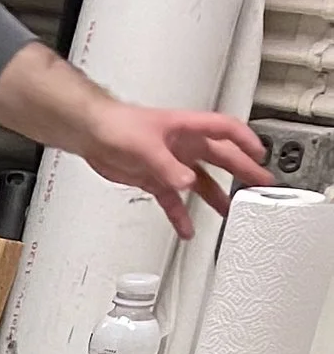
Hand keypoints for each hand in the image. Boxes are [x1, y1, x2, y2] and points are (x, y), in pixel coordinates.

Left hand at [0, 44, 272, 240]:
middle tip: (260, 185)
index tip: (261, 154)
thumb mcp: (146, 147)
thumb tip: (188, 183)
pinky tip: (187, 228)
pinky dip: (180, 214)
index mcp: (188, 128)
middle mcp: (184, 145)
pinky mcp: (155, 179)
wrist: (92, 135)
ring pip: (201, 181)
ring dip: (215, 196)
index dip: (246, 141)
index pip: (226, 130)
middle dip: (241, 170)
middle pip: (221, 157)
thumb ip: (168, 167)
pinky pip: (173, 199)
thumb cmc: (117, 126)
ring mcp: (170, 162)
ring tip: (231, 211)